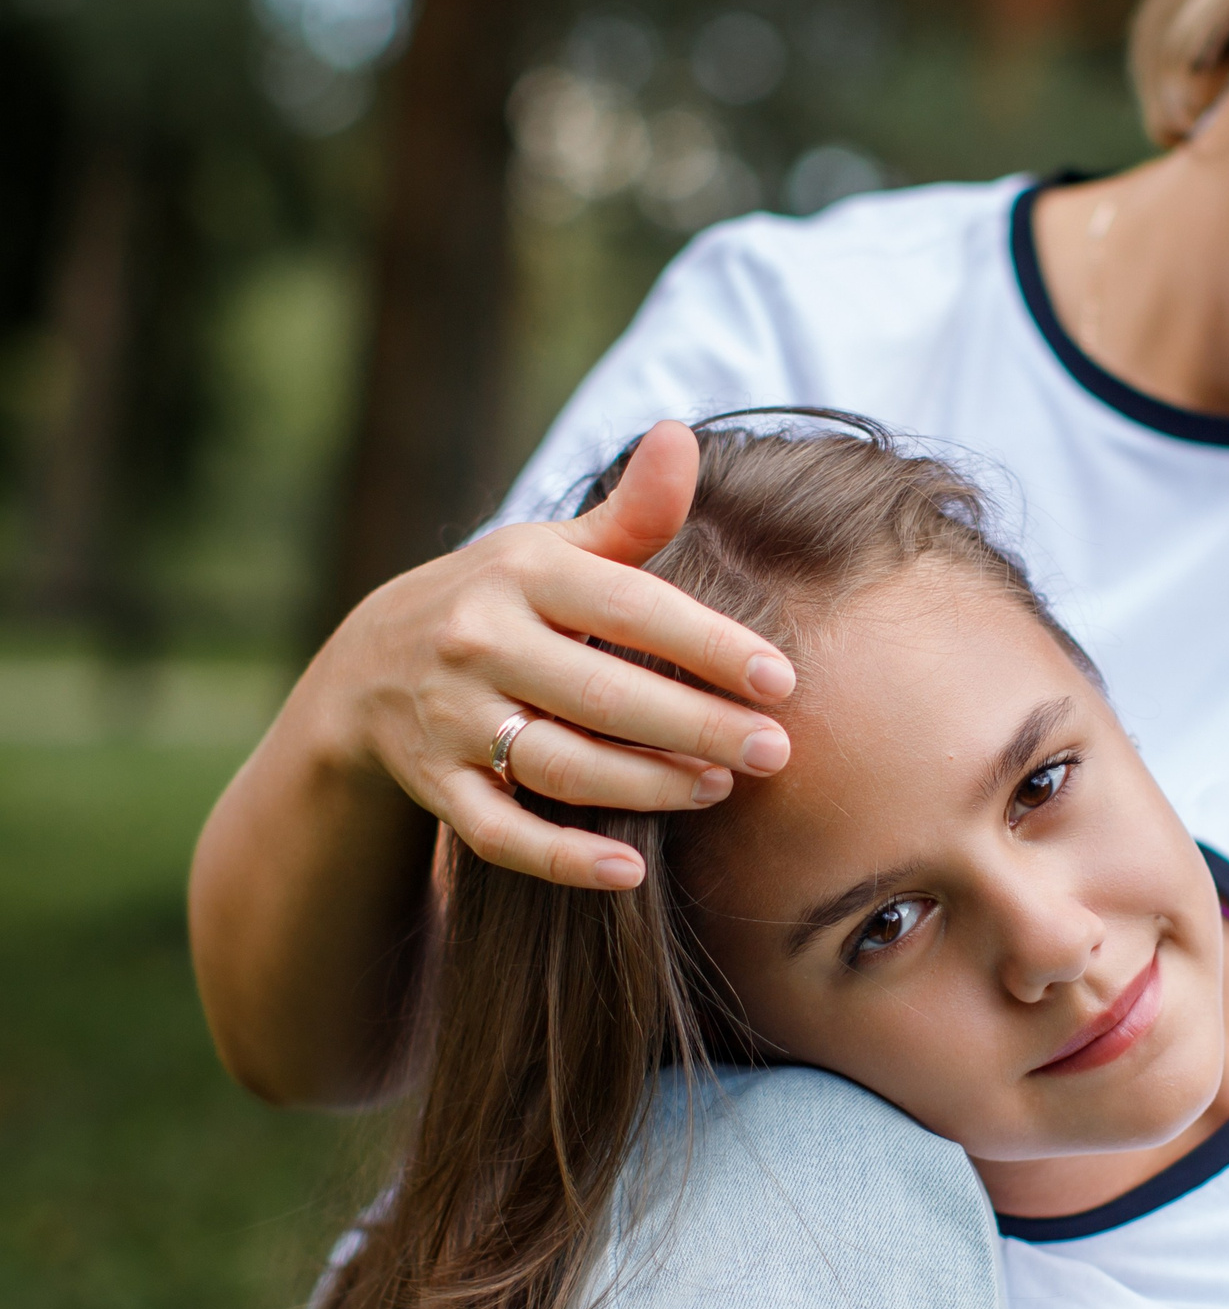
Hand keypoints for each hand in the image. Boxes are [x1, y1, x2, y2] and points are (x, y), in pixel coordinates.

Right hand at [306, 420, 794, 888]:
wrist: (366, 669)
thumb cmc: (502, 601)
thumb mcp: (555, 548)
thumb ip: (632, 513)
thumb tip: (681, 436)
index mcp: (523, 573)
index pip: (629, 609)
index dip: (708, 646)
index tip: (783, 680)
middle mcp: (479, 642)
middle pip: (603, 697)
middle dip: (697, 728)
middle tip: (776, 753)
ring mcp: (449, 718)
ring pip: (559, 765)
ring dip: (646, 787)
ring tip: (720, 789)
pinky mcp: (433, 785)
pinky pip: (499, 832)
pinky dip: (561, 858)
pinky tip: (629, 873)